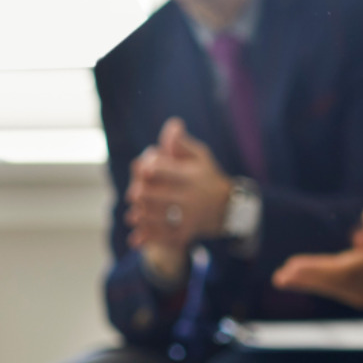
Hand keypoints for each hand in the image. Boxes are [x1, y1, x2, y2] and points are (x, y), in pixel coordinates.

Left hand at [125, 118, 233, 250]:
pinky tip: (136, 237)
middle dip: (137, 193)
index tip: (143, 169)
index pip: (157, 168)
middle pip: (149, 195)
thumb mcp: (200, 157)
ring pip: (151, 217)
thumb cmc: (206, 177)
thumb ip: (181, 144)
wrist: (228, 209)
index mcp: (192, 174)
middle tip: (134, 193)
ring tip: (134, 213)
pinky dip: (145, 238)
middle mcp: (190, 196)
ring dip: (138, 215)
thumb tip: (172, 125)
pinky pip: (159, 237)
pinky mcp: (185, 234)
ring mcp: (187, 217)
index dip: (144, 166)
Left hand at [273, 196, 362, 317]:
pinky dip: (346, 286)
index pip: (344, 272)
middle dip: (314, 279)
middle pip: (343, 285)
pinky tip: (337, 279)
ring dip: (327, 283)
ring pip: (352, 290)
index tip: (288, 270)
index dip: (315, 271)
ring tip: (301, 276)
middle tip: (284, 276)